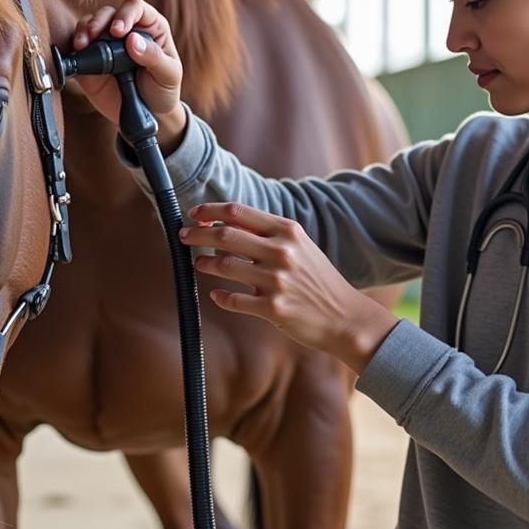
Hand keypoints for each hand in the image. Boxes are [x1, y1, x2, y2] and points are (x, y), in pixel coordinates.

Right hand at [71, 0, 186, 149]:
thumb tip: (132, 41)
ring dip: (84, 30)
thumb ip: (154, 58)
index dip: (126, 14)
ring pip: (89, 24)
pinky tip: (76, 54)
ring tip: (82, 45)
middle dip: (99, 21)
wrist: (149, 113)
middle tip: (95, 35)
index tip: (119, 31)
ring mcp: (106, 43)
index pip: (135, 8)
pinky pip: (78, 47)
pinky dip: (74, 47)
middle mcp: (126, 30)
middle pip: (108, 13)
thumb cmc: (163, 89)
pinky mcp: (90, 59)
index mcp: (149, 27)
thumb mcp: (169, 75)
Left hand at [179, 202, 398, 373]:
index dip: (209, 211)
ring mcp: (277, 281)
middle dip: (197, 234)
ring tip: (200, 265)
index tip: (194, 214)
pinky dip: (220, 296)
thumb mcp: (300, 246)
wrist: (345, 317)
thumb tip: (228, 221)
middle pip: (224, 235)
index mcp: (287, 231)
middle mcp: (281, 252)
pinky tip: (217, 295)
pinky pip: (233, 299)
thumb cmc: (318, 280)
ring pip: (223, 266)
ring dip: (204, 264)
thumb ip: (267, 233)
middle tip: (184, 236)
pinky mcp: (273, 309)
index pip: (237, 212)